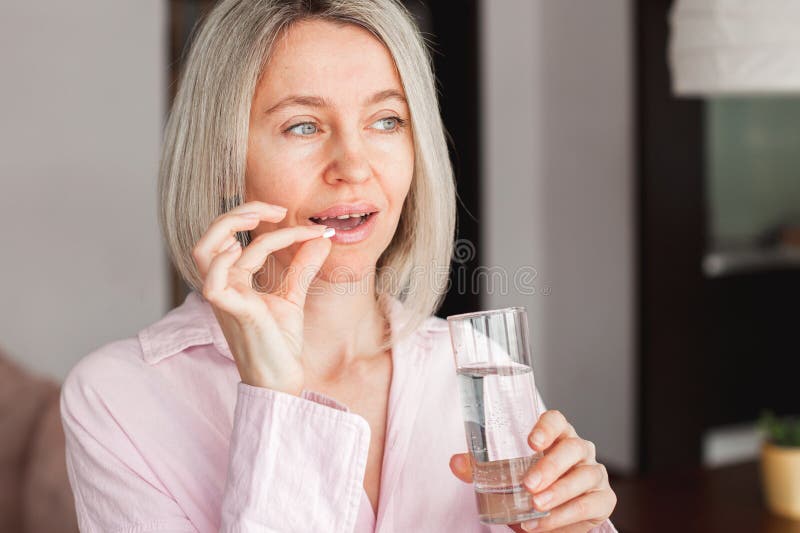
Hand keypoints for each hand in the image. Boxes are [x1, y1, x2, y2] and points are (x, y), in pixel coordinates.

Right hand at [191, 200, 332, 394]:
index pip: (242, 239)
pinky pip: (213, 284)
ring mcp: (225, 298)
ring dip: (228, 227)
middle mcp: (224, 285)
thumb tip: (322, 239)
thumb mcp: (293, 296)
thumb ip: (302, 266)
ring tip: (260, 217)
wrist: (281, 378)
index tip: (314, 230)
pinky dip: (222, 262)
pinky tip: (243, 250)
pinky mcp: (232, 312)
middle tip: (277, 209)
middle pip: (211, 236)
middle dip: (239, 213)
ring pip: (205, 251)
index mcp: (234, 280)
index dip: (276, 227)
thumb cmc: (279, 342)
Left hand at [449, 410, 616, 531]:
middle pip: (573, 447)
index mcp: (557, 436)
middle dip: (551, 466)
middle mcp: (580, 450)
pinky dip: (566, 516)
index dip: (546, 427)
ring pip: (584, 476)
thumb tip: (455, 462)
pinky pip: (590, 504)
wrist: (552, 519)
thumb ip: (479, 469)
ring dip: (559, 493)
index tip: (531, 441)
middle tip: (529, 485)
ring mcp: (594, 473)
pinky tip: (543, 523)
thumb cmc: (530, 487)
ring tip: (535, 506)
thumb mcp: (504, 477)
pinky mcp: (603, 499)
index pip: (557, 420)